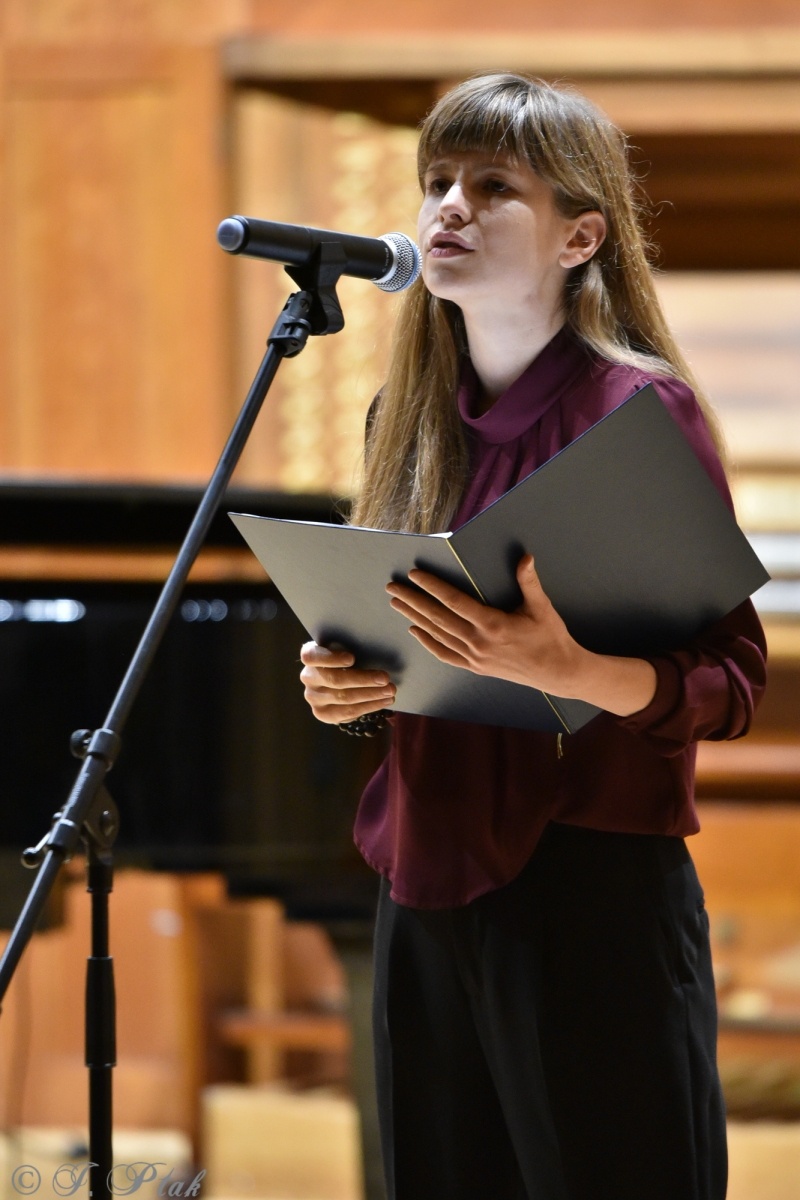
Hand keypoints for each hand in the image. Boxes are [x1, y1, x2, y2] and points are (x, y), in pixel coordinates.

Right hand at [299, 641, 396, 724]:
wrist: (338, 677)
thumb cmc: (346, 657)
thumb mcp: (346, 647)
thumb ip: (353, 647)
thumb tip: (377, 652)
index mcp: (311, 655)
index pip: (311, 656)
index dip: (331, 658)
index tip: (352, 658)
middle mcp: (308, 677)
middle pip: (334, 679)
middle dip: (363, 679)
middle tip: (385, 678)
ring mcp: (313, 697)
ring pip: (343, 698)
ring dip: (371, 695)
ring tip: (390, 691)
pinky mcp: (323, 714)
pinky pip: (347, 713)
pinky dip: (369, 706)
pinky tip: (384, 701)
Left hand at [385, 555, 657, 714]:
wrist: (558, 672)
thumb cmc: (551, 637)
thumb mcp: (541, 607)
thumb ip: (529, 582)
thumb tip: (525, 557)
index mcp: (493, 624)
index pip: (454, 601)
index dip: (432, 586)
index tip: (415, 574)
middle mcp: (479, 642)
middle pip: (438, 618)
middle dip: (413, 601)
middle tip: (392, 587)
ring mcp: (475, 658)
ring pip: (437, 635)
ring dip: (415, 618)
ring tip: (397, 604)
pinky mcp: (476, 667)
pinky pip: (445, 654)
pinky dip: (428, 642)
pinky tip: (414, 631)